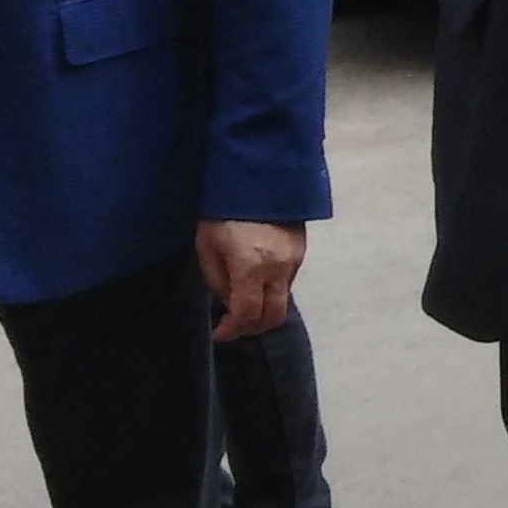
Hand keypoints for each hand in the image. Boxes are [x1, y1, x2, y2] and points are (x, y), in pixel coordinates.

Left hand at [198, 218, 306, 341]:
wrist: (258, 175)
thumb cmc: (223, 210)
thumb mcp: (207, 245)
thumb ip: (217, 280)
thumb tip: (229, 301)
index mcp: (251, 267)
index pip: (248, 315)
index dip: (232, 330)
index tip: (219, 333)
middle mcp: (278, 268)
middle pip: (273, 316)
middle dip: (252, 327)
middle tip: (234, 324)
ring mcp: (294, 259)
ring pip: (282, 300)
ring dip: (263, 308)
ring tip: (244, 300)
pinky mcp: (301, 250)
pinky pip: (287, 281)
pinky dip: (271, 290)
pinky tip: (257, 279)